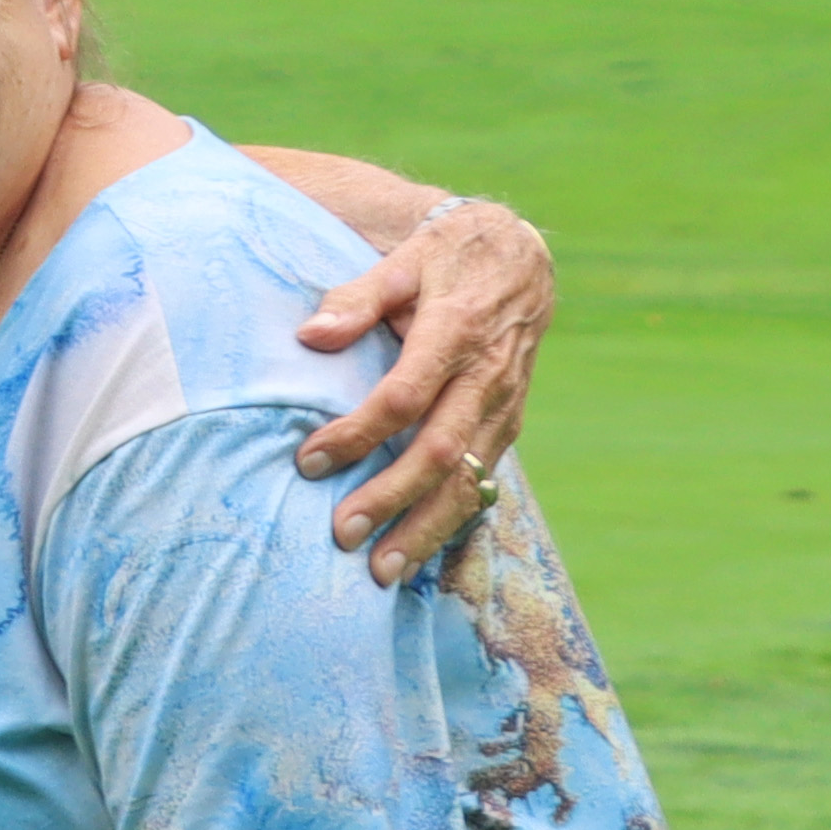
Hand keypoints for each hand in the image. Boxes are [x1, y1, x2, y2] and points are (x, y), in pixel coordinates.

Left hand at [287, 195, 546, 585]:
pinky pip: (483, 480)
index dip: (358, 433)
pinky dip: (451, 520)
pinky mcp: (508, 424)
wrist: (521, 258)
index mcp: (456, 332)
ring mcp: (503, 406)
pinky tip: (416, 553)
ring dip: (425, 529)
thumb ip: (356, 299)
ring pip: (469, 479)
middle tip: (341, 535)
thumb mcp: (403, 262)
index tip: (309, 460)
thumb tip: (310, 336)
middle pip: (439, 451)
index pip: (404, 396)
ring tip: (380, 572)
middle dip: (390, 498)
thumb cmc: (446, 259)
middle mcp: (486, 377)